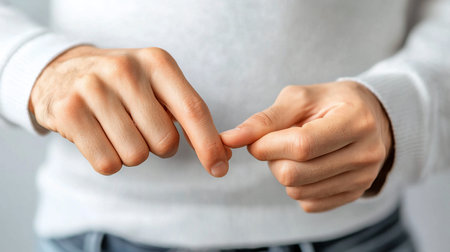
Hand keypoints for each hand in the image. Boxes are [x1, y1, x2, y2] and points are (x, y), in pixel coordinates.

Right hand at [30, 46, 229, 175]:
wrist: (63, 71)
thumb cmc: (122, 85)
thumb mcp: (157, 85)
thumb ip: (188, 116)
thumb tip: (222, 156)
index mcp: (157, 62)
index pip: (193, 109)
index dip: (209, 144)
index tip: (220, 169)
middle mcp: (126, 71)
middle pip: (165, 141)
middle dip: (159, 146)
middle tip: (141, 127)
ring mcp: (93, 89)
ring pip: (136, 156)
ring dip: (132, 153)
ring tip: (117, 129)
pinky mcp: (68, 111)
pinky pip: (107, 164)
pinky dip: (109, 161)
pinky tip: (98, 136)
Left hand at [221, 81, 392, 211]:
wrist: (369, 117)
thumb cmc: (328, 103)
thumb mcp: (299, 99)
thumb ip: (264, 120)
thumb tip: (228, 139)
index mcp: (355, 121)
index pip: (301, 146)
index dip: (268, 145)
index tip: (258, 139)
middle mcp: (366, 154)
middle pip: (295, 174)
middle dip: (273, 160)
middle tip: (278, 143)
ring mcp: (363, 178)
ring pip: (298, 192)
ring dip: (284, 173)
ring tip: (296, 153)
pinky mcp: (355, 194)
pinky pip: (309, 204)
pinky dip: (298, 187)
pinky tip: (308, 166)